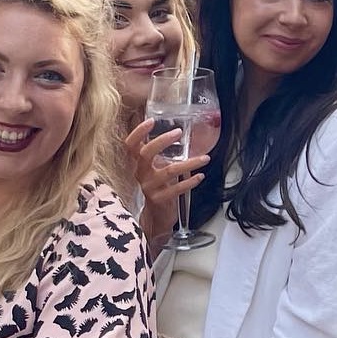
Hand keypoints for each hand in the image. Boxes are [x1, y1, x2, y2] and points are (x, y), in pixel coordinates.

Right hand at [124, 119, 209, 251]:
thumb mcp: (156, 169)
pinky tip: (200, 176)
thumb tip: (178, 132)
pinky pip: (176, 189)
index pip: (130, 145)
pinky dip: (190, 181)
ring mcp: (148, 187)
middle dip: (162, 141)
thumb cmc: (159, 187)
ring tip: (205, 158)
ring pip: (169, 171)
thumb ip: (161, 154)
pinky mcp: (158, 199)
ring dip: (190, 163)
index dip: (138, 132)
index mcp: (138, 164)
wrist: (156, 216)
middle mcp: (140, 174)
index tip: (150, 121)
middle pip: (145, 153)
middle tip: (178, 132)